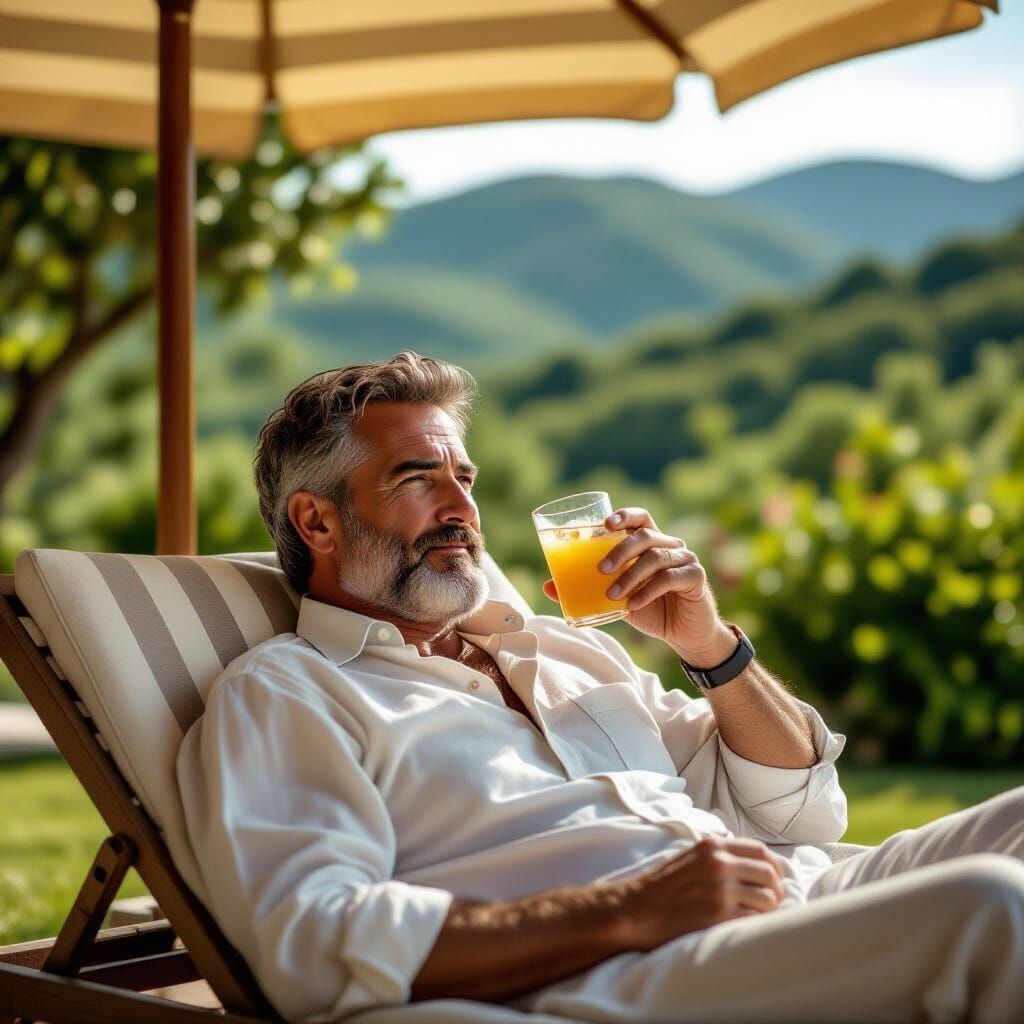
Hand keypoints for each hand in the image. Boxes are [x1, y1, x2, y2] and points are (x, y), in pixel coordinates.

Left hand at [542, 506, 735, 664]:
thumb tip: (548, 586)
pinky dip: (649, 591)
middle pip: (645, 535)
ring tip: (613, 595)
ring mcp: (686, 559)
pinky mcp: (696, 577)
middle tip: (600, 569)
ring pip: (657, 557)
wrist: (684, 635)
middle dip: (620, 550)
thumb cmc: (649, 609)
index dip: (624, 516)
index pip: (640, 518)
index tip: (604, 524)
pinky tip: (634, 605)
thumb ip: (588, 589)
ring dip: (631, 576)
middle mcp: (670, 545)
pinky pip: (671, 578)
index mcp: (651, 542)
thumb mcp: (615, 599)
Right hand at [613, 836, 785, 950]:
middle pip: (769, 872)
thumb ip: (719, 856)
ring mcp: (720, 888)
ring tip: (759, 917)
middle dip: (777, 889)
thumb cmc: (663, 887)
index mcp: (712, 846)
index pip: (761, 851)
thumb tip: (754, 866)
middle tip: (773, 903)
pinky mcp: (720, 914)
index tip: (775, 880)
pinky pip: (755, 918)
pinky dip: (758, 924)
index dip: (775, 867)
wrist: (637, 909)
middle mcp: (719, 862)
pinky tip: (748, 928)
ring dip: (770, 910)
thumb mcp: (690, 858)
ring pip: (768, 897)